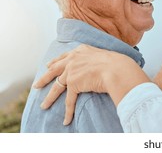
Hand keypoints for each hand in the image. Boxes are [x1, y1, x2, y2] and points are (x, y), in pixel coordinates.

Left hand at [33, 44, 148, 124]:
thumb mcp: (103, 55)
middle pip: (54, 70)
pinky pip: (69, 100)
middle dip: (44, 78)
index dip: (55, 62)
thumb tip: (100, 65)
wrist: (117, 69)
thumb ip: (95, 59)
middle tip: (37, 85)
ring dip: (50, 98)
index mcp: (80, 50)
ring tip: (44, 105)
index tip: (49, 65)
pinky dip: (68, 111)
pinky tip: (66, 119)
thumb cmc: (116, 63)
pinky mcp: (73, 84)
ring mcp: (71, 71)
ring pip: (57, 87)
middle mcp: (73, 59)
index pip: (64, 57)